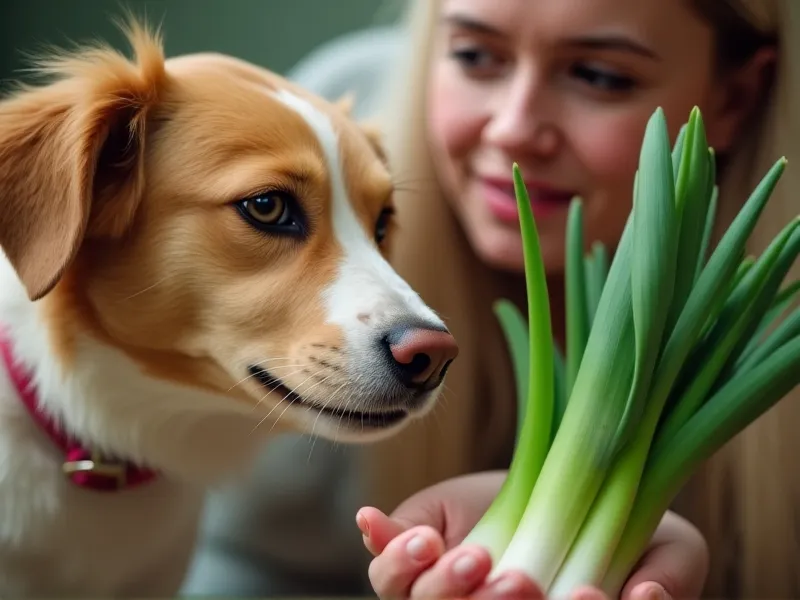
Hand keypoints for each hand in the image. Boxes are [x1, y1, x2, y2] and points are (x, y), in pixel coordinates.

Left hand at [357, 471, 707, 599]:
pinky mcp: (423, 551)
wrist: (573, 478)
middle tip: (520, 582)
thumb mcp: (670, 549)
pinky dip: (385, 543)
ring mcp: (447, 591)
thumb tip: (643, 598)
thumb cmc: (626, 526)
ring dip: (438, 585)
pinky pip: (388, 563)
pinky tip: (377, 523)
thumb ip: (671, 580)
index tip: (586, 594)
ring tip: (473, 555)